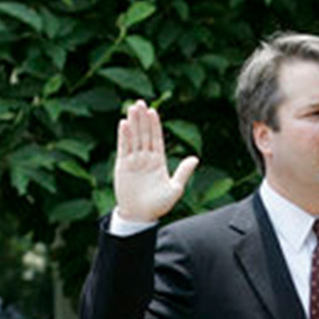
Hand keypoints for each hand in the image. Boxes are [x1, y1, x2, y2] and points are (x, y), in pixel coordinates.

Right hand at [114, 100, 198, 221]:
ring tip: (132, 108)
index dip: (155, 125)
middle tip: (140, 102)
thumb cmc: (158, 205)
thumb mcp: (175, 189)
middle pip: (144, 134)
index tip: (154, 111)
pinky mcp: (123, 166)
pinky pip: (123, 148)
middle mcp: (146, 158)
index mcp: (159, 161)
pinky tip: (123, 123)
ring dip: (133, 123)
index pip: (156, 139)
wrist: (140, 216)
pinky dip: (123, 136)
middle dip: (142, 119)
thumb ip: (183, 172)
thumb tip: (195, 158)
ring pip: (134, 138)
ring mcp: (134, 161)